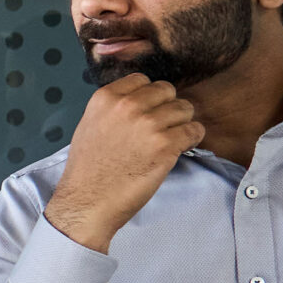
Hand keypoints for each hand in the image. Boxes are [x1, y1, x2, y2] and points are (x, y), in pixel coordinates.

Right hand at [42, 73, 203, 252]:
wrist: (88, 201)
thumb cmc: (88, 169)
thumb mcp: (90, 124)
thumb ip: (113, 108)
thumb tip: (139, 100)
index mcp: (106, 98)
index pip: (142, 80)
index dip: (148, 97)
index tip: (147, 112)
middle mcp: (128, 106)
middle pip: (166, 90)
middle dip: (167, 107)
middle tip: (161, 127)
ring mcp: (149, 124)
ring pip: (184, 108)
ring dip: (181, 123)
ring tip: (170, 139)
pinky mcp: (166, 145)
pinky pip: (194, 130)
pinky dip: (192, 138)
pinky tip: (180, 148)